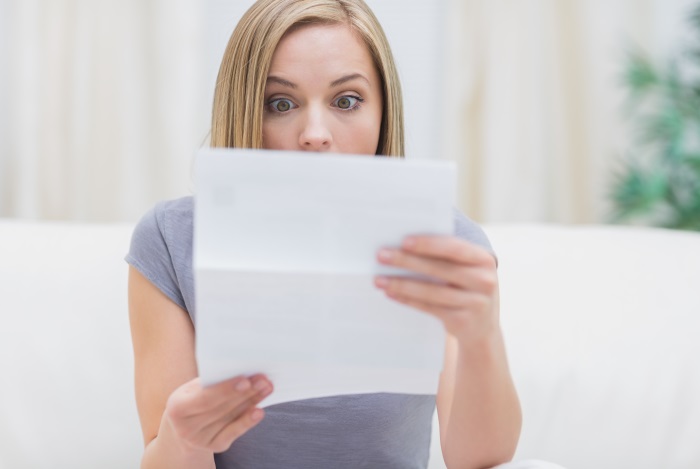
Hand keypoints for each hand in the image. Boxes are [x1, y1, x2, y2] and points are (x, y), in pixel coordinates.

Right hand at [163, 374, 272, 453]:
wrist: (185, 427)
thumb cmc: (193, 398)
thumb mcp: (193, 388)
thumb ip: (211, 381)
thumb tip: (240, 370)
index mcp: (177, 408)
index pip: (204, 398)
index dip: (226, 389)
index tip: (246, 380)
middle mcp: (186, 427)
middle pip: (221, 408)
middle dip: (245, 393)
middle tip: (263, 380)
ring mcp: (200, 440)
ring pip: (231, 417)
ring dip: (252, 401)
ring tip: (266, 388)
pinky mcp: (215, 446)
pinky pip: (234, 432)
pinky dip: (248, 421)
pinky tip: (259, 411)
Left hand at [374, 236, 498, 343]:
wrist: (482, 329)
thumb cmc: (466, 288)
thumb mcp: (466, 270)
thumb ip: (445, 256)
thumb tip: (403, 244)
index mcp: (484, 259)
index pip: (454, 248)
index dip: (429, 244)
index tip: (403, 241)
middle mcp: (485, 280)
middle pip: (440, 269)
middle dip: (407, 261)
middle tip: (381, 256)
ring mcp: (476, 303)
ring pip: (432, 291)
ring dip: (402, 284)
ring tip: (379, 279)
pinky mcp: (462, 321)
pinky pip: (429, 308)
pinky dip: (408, 300)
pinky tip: (391, 293)